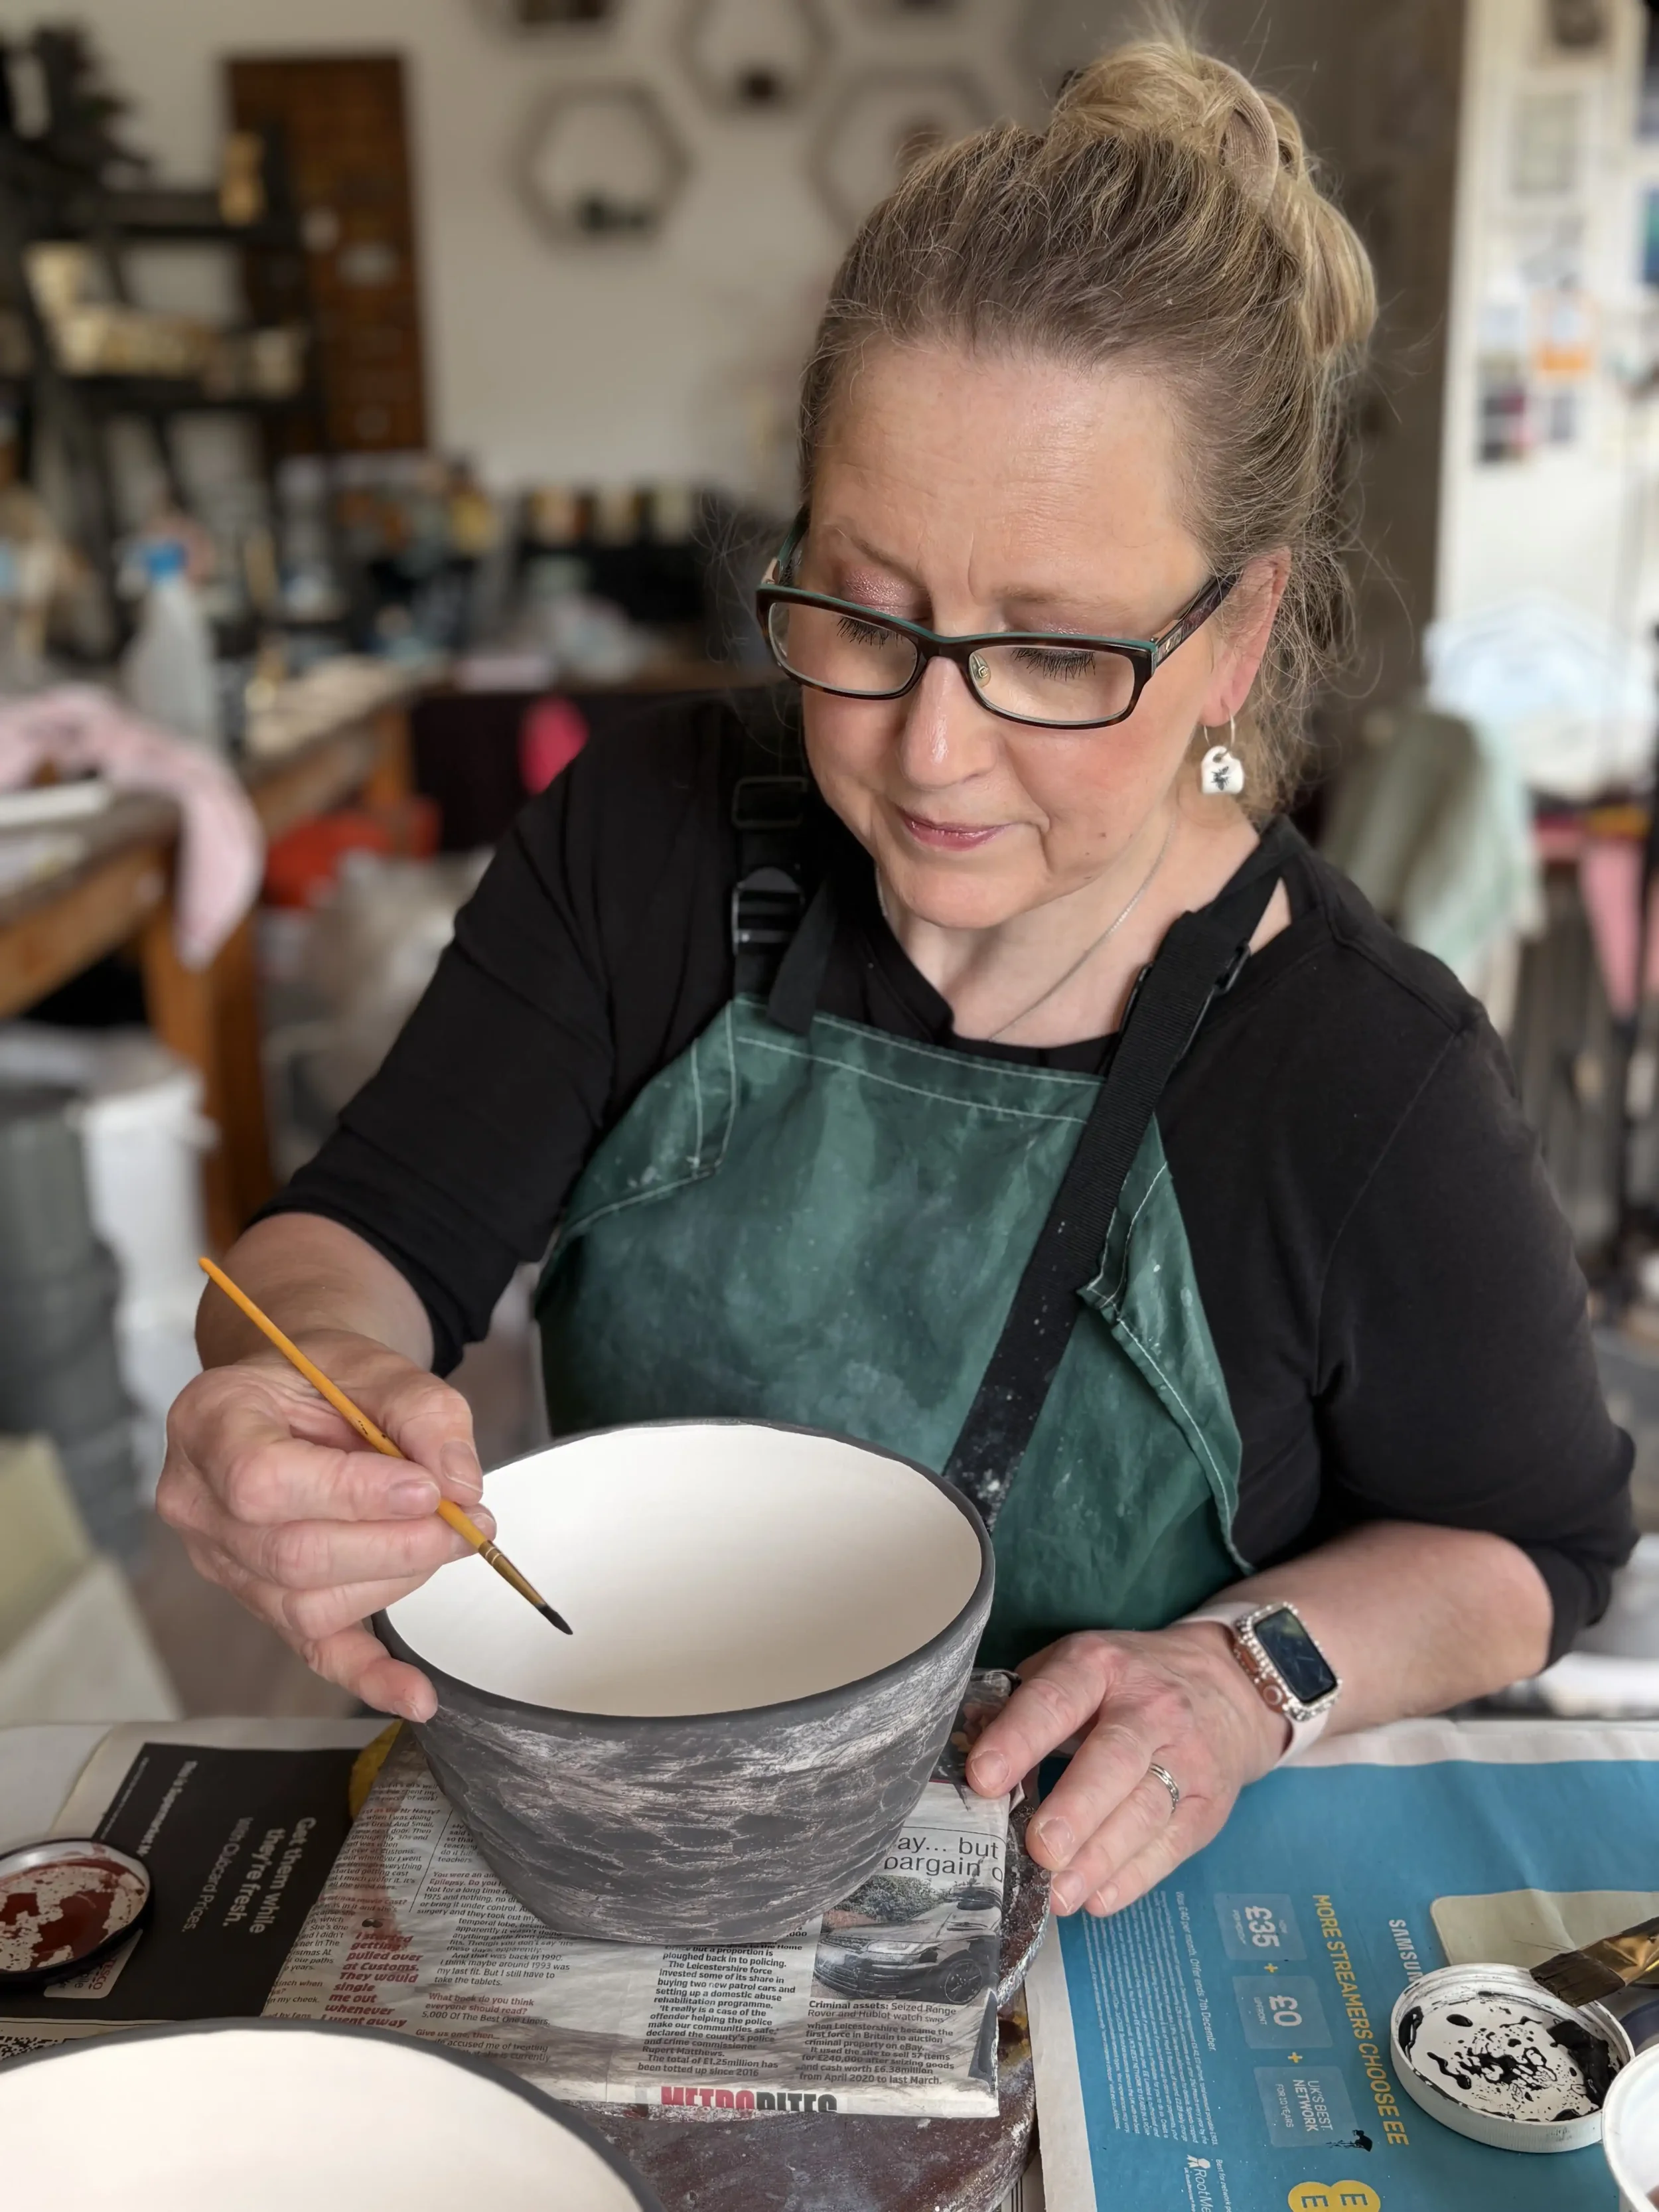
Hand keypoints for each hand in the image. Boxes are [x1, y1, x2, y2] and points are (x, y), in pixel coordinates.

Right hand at [156, 1331, 491, 1720]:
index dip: (351, 1493)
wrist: (298, 1396)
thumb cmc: (323, 1379)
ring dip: (398, 1580)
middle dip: (397, 1545)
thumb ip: (426, 1417)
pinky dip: (368, 1675)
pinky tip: (414, 1693)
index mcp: (211, 1422)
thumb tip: (460, 1487)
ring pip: (307, 1604)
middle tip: (464, 1522)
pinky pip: (311, 1649)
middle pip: (292, 1554)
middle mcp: (200, 1500)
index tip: (426, 1489)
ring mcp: (223, 1560)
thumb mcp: (378, 1367)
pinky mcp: (261, 1601)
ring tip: (451, 1540)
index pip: (262, 1480)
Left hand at [964, 1626, 1287, 1915]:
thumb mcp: (1076, 1670)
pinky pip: (1172, 1844)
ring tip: (1059, 1894)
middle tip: (1038, 1849)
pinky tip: (1099, 1898)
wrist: (1228, 1686)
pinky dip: (1134, 1876)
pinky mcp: (1208, 1803)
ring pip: (1144, 1810)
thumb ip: (1025, 1707)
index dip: (1019, 1738)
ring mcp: (1186, 1756)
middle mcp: (1148, 1708)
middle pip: (1113, 1760)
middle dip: (1074, 1809)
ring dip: (1100, 1858)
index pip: (1056, 1699)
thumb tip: (967, 1757)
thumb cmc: (1126, 1683)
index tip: (983, 1779)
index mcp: (1100, 1665)